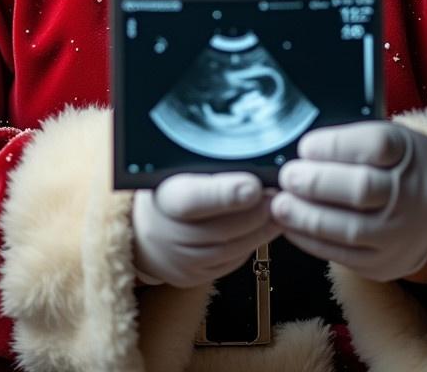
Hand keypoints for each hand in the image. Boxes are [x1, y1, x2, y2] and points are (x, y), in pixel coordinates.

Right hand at [132, 172, 277, 287]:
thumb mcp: (176, 168)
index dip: (225, 195)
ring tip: (282, 208)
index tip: (255, 186)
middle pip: (221, 228)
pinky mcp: (195, 276)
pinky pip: (232, 260)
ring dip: (263, 228)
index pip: (192, 200)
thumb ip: (207, 163)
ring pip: (232, 247)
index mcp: (162, 198)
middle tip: (282, 193)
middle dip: (257, 211)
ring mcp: (182, 260)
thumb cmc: (167, 191)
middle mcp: (168, 234)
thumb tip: (247, 150)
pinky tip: (267, 225)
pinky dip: (254, 242)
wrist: (143, 234)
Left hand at [271, 121, 426, 281]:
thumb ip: (349, 139)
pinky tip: (290, 226)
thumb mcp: (386, 137)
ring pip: (351, 228)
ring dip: (308, 216)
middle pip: (363, 188)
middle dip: (317, 183)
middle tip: (288, 176)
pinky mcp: (384, 263)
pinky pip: (344, 256)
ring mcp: (400, 232)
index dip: (336, 145)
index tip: (305, 146)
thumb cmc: (393, 165)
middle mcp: (411, 193)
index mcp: (408, 152)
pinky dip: (311, 241)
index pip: (377, 145)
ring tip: (280, 204)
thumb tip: (299, 148)